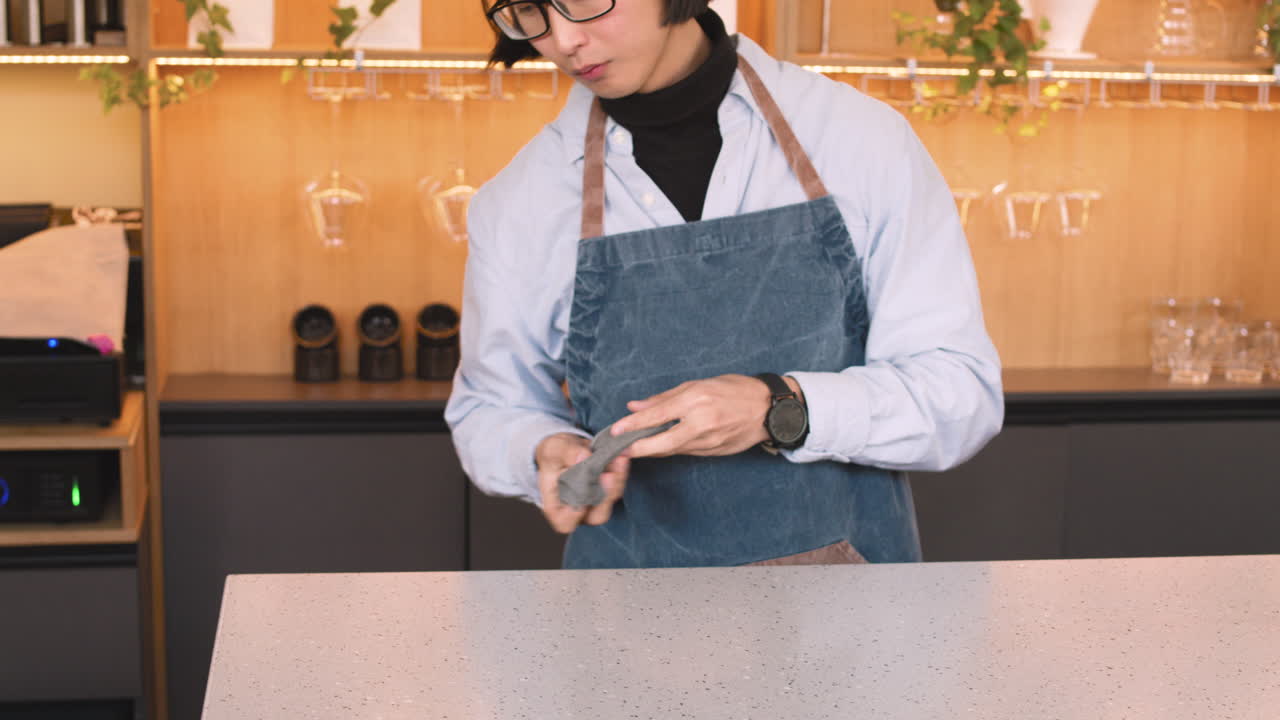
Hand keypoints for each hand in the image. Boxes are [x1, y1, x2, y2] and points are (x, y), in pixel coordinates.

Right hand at [535, 432, 629, 533]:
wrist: (566, 447)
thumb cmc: (554, 455)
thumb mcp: (553, 449)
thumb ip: (566, 454)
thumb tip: (583, 457)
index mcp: (556, 506)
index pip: (565, 523)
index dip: (574, 515)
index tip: (581, 494)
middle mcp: (577, 509)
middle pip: (596, 516)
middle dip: (605, 496)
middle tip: (609, 475)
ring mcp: (594, 501)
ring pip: (610, 500)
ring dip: (617, 481)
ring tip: (618, 460)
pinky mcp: (607, 490)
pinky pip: (618, 486)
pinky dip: (621, 472)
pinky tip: (621, 458)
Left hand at [609, 374, 799, 458]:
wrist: (769, 409)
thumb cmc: (735, 390)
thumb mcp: (699, 384)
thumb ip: (665, 398)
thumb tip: (636, 406)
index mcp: (696, 399)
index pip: (657, 415)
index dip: (633, 424)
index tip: (615, 430)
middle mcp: (702, 422)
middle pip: (661, 443)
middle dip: (637, 449)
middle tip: (618, 451)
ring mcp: (709, 441)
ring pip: (672, 450)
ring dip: (651, 450)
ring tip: (632, 448)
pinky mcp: (714, 452)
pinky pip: (685, 452)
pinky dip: (670, 450)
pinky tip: (658, 447)